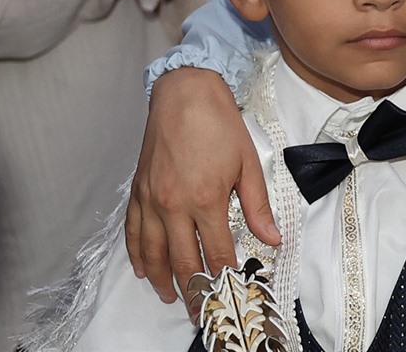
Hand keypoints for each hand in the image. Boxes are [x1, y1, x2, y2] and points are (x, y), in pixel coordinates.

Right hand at [125, 67, 278, 302]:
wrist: (184, 95)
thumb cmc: (219, 125)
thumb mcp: (248, 163)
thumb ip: (257, 206)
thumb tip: (272, 238)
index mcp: (205, 200)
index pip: (214, 252)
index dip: (221, 276)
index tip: (227, 294)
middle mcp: (173, 206)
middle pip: (180, 260)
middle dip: (192, 289)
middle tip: (200, 311)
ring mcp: (150, 200)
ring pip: (152, 253)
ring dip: (162, 279)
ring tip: (172, 297)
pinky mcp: (136, 192)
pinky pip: (132, 233)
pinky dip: (137, 255)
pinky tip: (143, 269)